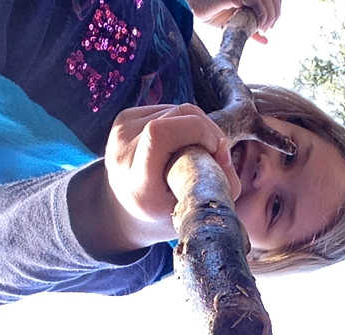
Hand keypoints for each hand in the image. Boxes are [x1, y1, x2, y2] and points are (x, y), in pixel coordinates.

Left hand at [101, 103, 239, 249]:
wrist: (124, 209)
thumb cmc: (164, 213)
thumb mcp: (195, 209)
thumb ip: (220, 185)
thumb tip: (223, 151)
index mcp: (137, 180)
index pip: (160, 133)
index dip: (197, 131)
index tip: (216, 152)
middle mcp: (123, 151)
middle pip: (178, 115)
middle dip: (208, 130)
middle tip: (217, 155)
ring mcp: (121, 130)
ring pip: (177, 110)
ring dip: (198, 127)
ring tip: (198, 153)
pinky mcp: (124, 118)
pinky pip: (168, 110)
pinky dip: (183, 124)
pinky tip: (180, 145)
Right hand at [188, 0, 281, 42]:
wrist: (194, 7)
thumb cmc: (212, 12)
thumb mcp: (235, 21)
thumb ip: (250, 27)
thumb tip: (266, 40)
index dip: (276, 7)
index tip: (272, 23)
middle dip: (275, 12)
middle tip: (268, 27)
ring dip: (269, 15)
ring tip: (263, 28)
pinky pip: (255, 1)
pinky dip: (261, 14)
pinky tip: (257, 25)